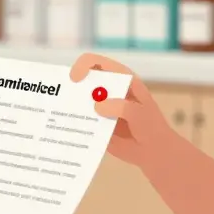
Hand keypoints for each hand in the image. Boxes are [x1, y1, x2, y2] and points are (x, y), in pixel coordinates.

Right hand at [69, 53, 179, 167]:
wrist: (153, 150)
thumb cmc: (150, 126)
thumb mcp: (139, 113)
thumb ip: (121, 107)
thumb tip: (97, 106)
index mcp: (120, 78)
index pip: (97, 62)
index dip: (83, 65)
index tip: (75, 79)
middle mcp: (107, 89)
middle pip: (83, 80)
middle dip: (71, 87)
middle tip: (63, 101)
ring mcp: (100, 106)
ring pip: (79, 100)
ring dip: (69, 106)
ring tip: (61, 116)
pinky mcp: (95, 123)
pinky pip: (80, 120)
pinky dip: (72, 124)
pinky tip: (66, 132)